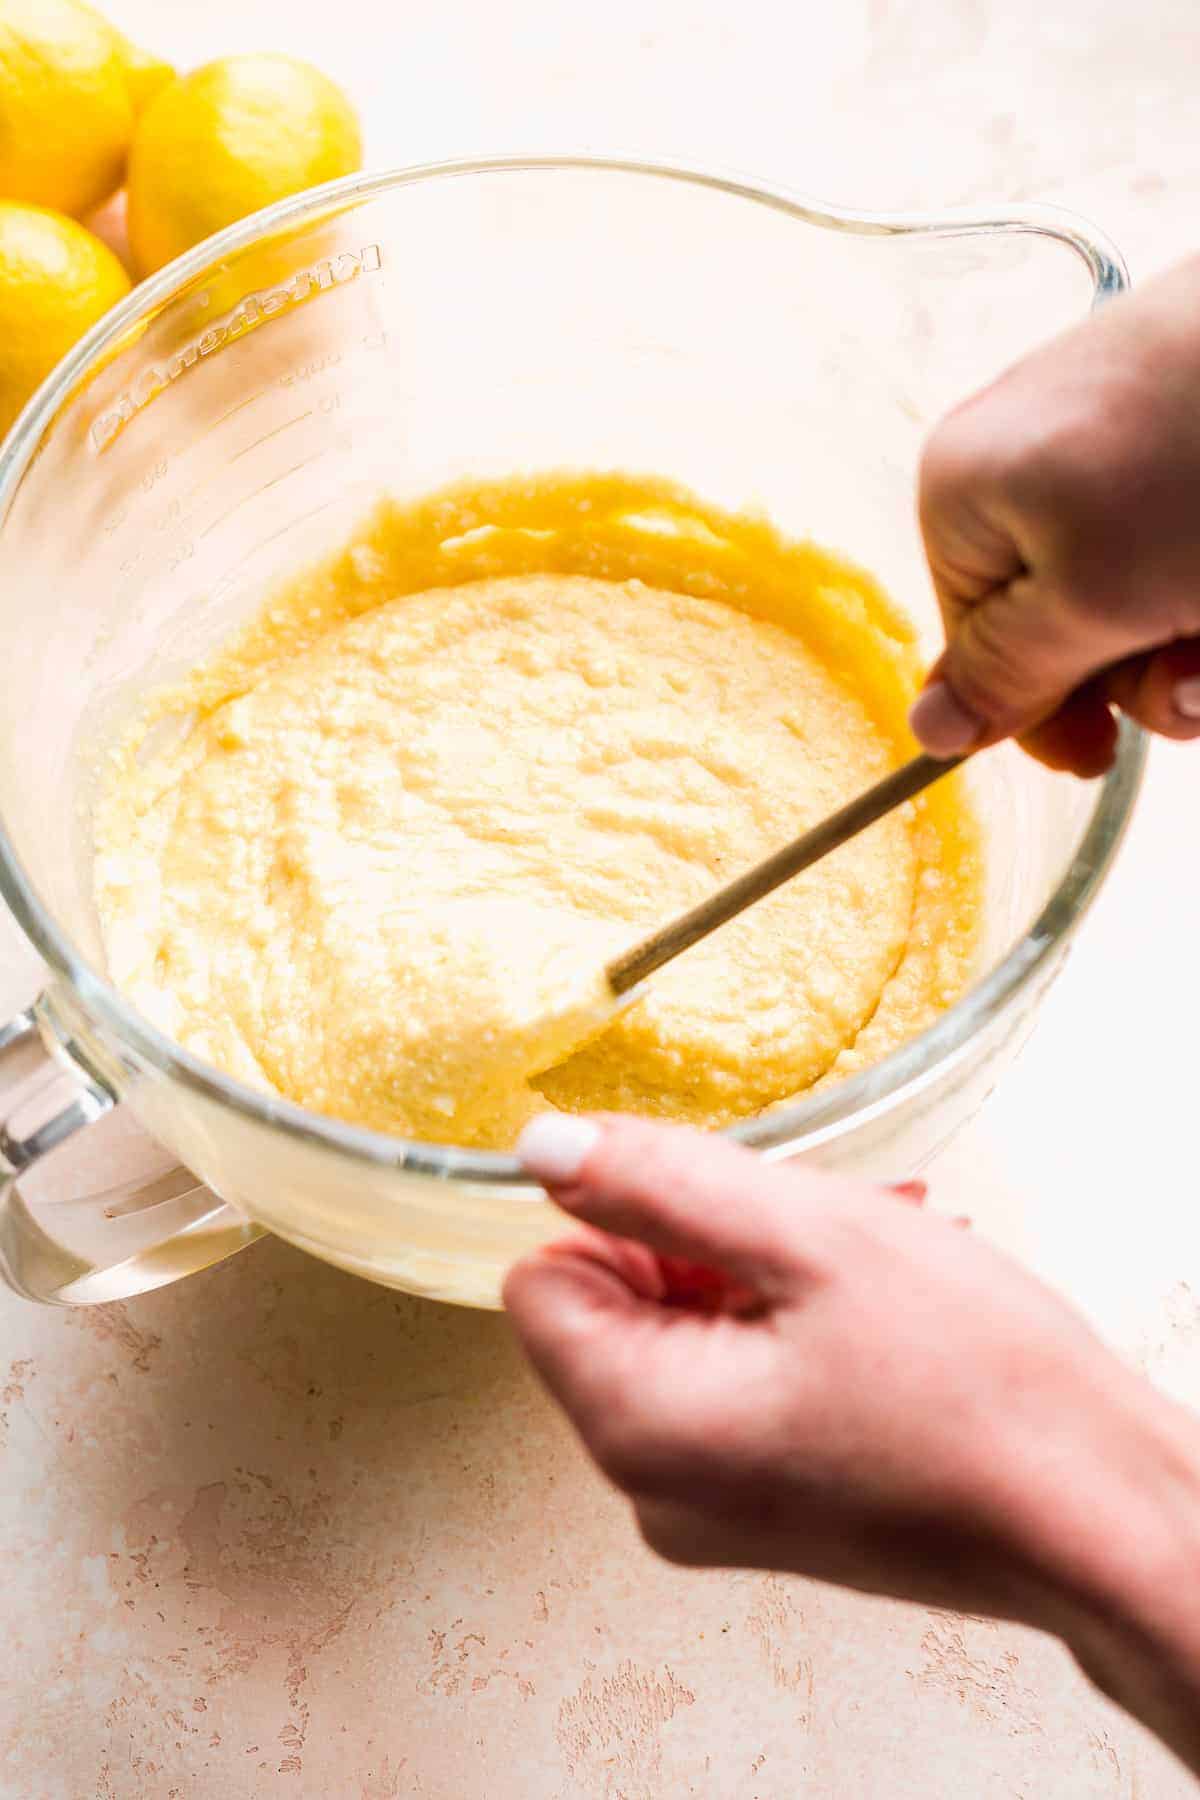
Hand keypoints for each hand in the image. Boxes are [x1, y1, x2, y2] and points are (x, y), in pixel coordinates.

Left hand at [504, 1114, 1199, 1774]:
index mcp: (636, 1424)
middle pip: (616, 1306)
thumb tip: (542, 1148)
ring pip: (689, 1336)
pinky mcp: (766, 1510)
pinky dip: (795, 1328)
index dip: (628, 1219)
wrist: (1103, 1520)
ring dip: (768, 1274)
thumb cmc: (980, 1390)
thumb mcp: (810, 1237)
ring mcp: (710, 1508)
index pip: (542, 1278)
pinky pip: (738, 1386)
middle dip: (710, 1242)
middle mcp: (652, 1487)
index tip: (728, 1212)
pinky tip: (881, 1307)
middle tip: (821, 1231)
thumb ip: (659, 1182)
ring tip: (874, 1257)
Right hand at [911, 252, 1199, 775]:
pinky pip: (1184, 542)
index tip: (1110, 748)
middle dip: (1142, 672)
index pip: (977, 654)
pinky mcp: (1185, 416)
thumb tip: (928, 730)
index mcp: (963, 495)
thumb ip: (1008, 676)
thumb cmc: (1197, 456)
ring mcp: (1113, 432)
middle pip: (1067, 626)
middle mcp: (1022, 458)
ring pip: (1145, 592)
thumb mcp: (1093, 600)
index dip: (1048, 711)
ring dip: (1197, 639)